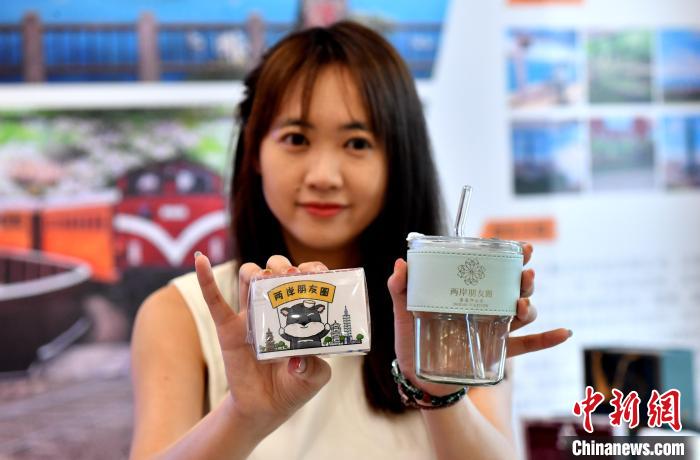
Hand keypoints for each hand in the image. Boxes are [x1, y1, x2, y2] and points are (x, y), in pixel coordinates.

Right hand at [194, 253, 330, 433]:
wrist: (265, 408)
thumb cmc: (295, 385)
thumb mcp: (314, 378)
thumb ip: (313, 368)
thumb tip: (297, 360)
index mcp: (298, 311)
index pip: (306, 278)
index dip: (312, 269)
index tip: (317, 272)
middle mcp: (274, 306)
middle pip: (275, 270)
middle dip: (283, 266)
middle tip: (291, 276)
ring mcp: (250, 315)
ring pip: (248, 278)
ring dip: (255, 271)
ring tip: (263, 276)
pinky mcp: (228, 328)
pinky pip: (215, 301)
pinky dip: (206, 279)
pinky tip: (200, 260)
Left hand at [388, 243, 570, 395]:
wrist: (419, 379)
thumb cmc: (411, 342)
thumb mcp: (403, 314)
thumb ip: (400, 290)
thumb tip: (401, 263)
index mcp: (466, 292)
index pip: (491, 269)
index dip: (509, 256)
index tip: (521, 246)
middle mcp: (484, 306)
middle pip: (513, 287)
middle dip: (523, 278)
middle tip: (525, 272)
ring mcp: (494, 328)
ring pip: (522, 313)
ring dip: (529, 305)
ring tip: (521, 304)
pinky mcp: (498, 352)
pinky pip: (529, 346)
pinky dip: (548, 339)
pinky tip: (564, 332)